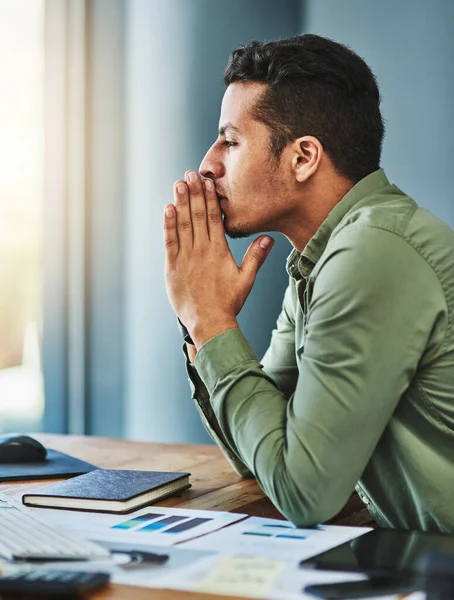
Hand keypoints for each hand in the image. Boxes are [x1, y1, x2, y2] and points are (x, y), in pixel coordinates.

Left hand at [164, 171, 273, 348]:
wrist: (209, 323)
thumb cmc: (229, 303)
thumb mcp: (246, 279)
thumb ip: (256, 257)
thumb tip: (269, 238)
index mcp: (219, 251)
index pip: (214, 218)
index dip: (209, 198)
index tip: (207, 181)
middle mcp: (202, 250)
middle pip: (197, 216)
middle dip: (194, 193)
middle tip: (190, 174)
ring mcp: (185, 258)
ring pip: (183, 225)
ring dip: (180, 203)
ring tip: (179, 184)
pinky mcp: (172, 267)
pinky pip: (169, 241)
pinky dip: (168, 225)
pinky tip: (167, 209)